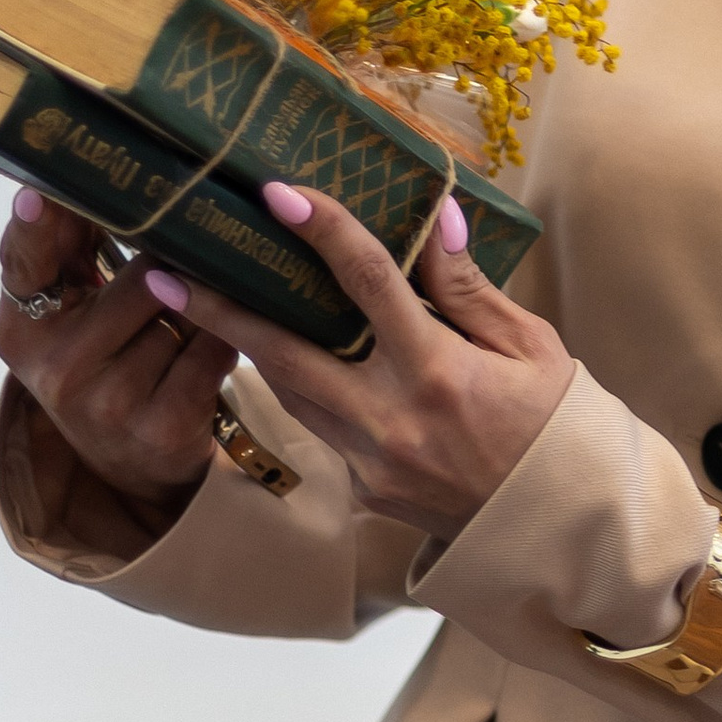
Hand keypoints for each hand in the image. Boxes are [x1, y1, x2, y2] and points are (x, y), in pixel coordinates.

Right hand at [0, 191, 239, 533]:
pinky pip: (215, 349)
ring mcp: (106, 401)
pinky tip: (222, 342)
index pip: (24, 266)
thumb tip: (95, 165)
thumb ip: (72, 249)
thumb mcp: (75, 312)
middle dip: (176, 262)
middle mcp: (55, 368)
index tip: (40, 192)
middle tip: (192, 256)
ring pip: (185, 311)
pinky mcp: (159, 427)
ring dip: (204, 304)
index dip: (34, 228)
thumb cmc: (106, 360)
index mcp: (22, 330)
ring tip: (195, 317)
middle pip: (140, 277)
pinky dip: (228, 337)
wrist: (135, 464)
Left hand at [133, 183, 575, 537]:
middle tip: (163, 273)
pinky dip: (296, 385)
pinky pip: (318, 425)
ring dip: (245, 346)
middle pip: (284, 354)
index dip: (325, 231)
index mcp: (439, 375)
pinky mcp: (363, 489)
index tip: (280, 194)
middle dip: (220, 311)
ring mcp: (369, 463)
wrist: (558, 527)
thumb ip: (468, 287)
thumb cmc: (556, 427)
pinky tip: (277, 353)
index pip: (369, 284)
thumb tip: (435, 217)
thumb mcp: (530, 346)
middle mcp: (391, 422)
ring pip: (287, 393)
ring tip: (200, 302)